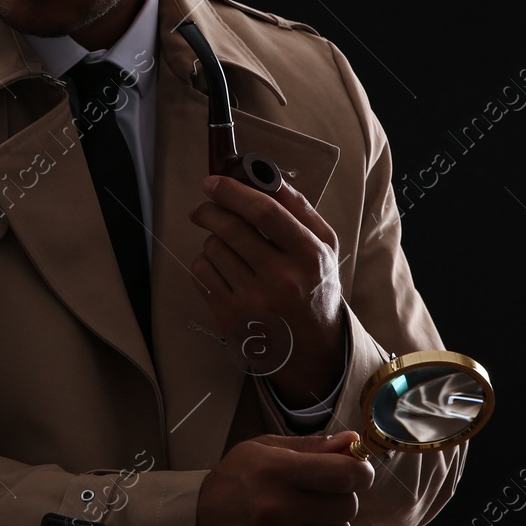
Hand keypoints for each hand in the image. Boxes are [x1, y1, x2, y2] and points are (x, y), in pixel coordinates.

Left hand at [188, 175, 343, 405]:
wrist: (312, 347)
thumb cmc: (315, 286)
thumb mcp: (324, 247)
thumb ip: (300, 209)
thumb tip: (268, 178)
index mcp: (309, 255)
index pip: (264, 213)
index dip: (233, 191)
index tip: (213, 182)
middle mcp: (282, 279)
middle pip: (230, 228)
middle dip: (209, 210)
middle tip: (203, 207)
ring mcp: (253, 301)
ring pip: (212, 249)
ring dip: (212, 239)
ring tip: (226, 247)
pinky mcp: (230, 317)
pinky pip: (201, 273)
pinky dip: (205, 263)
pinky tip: (222, 268)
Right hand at [194, 430, 373, 525]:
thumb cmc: (231, 486)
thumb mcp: (260, 451)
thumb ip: (310, 446)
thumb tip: (352, 442)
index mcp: (275, 472)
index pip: (344, 474)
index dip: (360, 471)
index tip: (358, 473)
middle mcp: (280, 510)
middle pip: (347, 506)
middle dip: (340, 498)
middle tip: (319, 497)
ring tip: (304, 520)